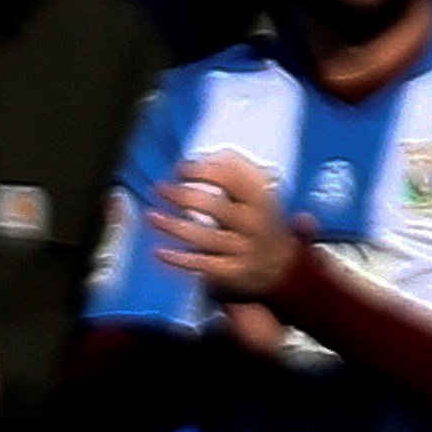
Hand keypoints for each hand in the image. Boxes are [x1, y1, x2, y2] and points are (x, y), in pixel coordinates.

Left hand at [152, 154, 299, 303]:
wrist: (279, 263)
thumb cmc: (254, 215)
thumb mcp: (254, 188)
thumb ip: (231, 167)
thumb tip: (196, 159)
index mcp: (260, 197)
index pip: (232, 178)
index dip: (202, 170)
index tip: (180, 168)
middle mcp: (254, 223)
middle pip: (217, 208)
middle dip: (184, 196)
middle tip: (160, 189)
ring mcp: (244, 250)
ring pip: (205, 238)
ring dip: (174, 226)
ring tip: (151, 216)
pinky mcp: (233, 272)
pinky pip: (202, 266)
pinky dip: (179, 260)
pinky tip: (159, 252)